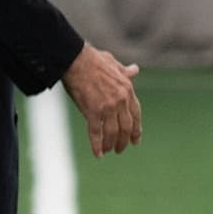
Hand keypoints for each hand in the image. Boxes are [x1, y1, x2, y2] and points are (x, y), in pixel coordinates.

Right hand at [61, 42, 141, 156]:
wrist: (75, 59)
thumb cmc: (92, 59)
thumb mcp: (113, 63)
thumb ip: (124, 71)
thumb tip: (135, 70)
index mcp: (127, 89)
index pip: (136, 114)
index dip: (136, 129)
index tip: (135, 139)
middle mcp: (120, 100)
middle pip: (126, 127)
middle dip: (124, 141)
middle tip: (121, 149)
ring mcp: (107, 107)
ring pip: (113, 132)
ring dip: (111, 144)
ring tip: (109, 151)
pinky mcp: (92, 111)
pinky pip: (96, 133)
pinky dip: (97, 145)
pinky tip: (98, 154)